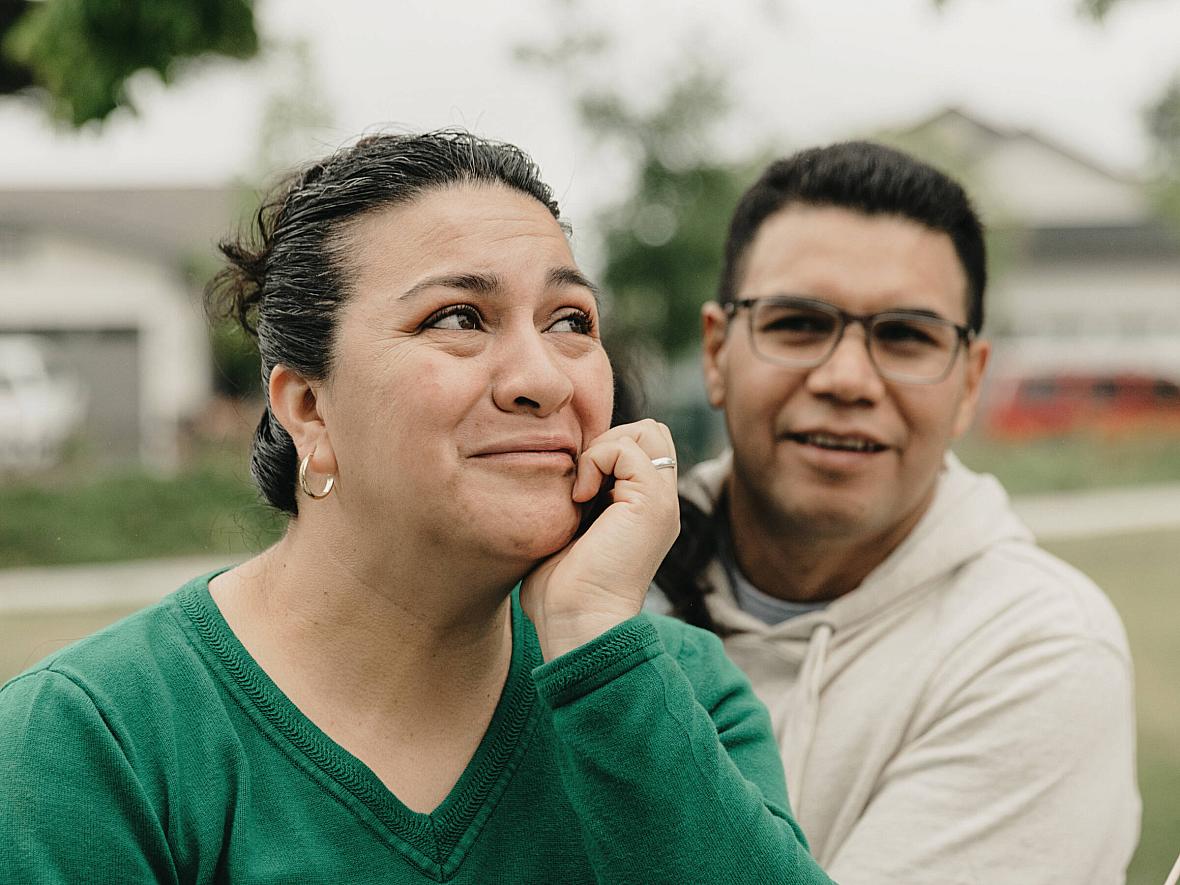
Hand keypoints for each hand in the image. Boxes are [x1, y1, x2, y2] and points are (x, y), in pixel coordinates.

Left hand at [521, 419, 679, 660]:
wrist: (579, 625)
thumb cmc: (561, 594)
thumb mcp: (568, 534)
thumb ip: (574, 501)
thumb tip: (555, 476)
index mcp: (642, 509)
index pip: (639, 447)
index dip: (604, 450)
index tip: (574, 486)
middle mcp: (659, 502)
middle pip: (651, 431)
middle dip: (609, 440)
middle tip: (581, 481)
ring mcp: (661, 501)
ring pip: (648, 430)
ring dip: (604, 447)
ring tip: (582, 489)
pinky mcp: (652, 503)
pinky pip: (627, 447)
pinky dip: (596, 460)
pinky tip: (581, 497)